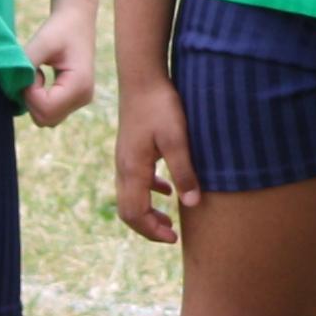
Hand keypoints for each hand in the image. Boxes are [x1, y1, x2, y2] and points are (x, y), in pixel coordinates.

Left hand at [20, 0, 96, 130]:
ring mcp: (80, 101)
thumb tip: (11, 88)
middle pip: (45, 119)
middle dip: (30, 98)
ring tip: (39, 74)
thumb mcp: (41, 42)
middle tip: (34, 71)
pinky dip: (39, 100)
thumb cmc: (60, 28)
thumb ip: (26, 65)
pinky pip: (50, 112)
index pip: (45, 108)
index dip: (29, 92)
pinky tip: (43, 79)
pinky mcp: (74, 100)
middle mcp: (83, 98)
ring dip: (34, 100)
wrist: (76, 19)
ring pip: (46, 118)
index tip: (31, 69)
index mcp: (80, 84)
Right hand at [111, 76, 197, 239]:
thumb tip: (192, 204)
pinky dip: (149, 192)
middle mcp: (123, 167)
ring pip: (130, 196)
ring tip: (170, 221)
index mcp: (133, 169)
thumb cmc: (161, 106)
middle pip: (128, 210)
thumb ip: (184, 172)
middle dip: (148, 227)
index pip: (134, 214)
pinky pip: (135, 180)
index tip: (174, 238)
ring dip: (148, 211)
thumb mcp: (177, 139)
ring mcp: (124, 158)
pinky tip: (167, 190)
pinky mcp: (130, 148)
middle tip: (172, 236)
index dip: (152, 231)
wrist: (142, 77)